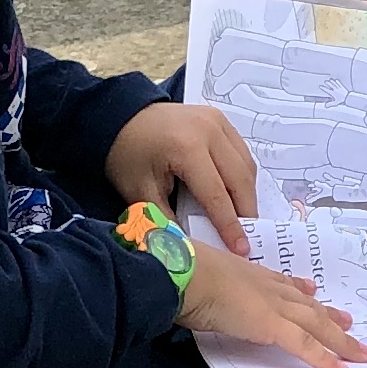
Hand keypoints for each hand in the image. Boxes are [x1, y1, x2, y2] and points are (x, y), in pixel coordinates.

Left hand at [104, 101, 257, 253]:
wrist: (119, 117)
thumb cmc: (126, 154)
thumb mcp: (140, 192)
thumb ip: (167, 220)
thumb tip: (192, 247)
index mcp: (186, 148)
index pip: (216, 195)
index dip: (230, 225)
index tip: (241, 250)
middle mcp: (208, 130)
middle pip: (239, 179)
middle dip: (247, 212)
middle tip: (248, 237)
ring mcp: (217, 121)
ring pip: (246, 165)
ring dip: (247, 194)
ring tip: (243, 218)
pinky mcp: (219, 118)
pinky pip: (241, 151)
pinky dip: (242, 175)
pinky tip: (236, 192)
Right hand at [176, 240, 366, 367]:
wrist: (183, 275)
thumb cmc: (181, 275)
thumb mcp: (199, 275)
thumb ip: (205, 285)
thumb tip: (193, 293)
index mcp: (250, 275)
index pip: (283, 284)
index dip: (300, 290)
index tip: (312, 292)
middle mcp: (268, 287)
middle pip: (306, 305)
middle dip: (329, 315)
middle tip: (348, 323)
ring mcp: (274, 306)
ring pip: (315, 324)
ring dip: (339, 338)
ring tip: (358, 350)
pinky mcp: (274, 326)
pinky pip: (305, 345)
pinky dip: (324, 358)